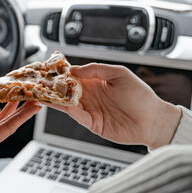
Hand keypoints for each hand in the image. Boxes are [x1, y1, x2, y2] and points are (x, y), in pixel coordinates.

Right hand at [44, 63, 181, 148]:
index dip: (60, 72)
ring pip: (67, 103)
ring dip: (55, 99)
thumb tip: (74, 69)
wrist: (154, 120)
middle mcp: (90, 95)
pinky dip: (69, 111)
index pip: (72, 75)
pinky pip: (77, 116)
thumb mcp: (120, 74)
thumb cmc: (141, 95)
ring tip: (42, 94)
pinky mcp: (93, 123)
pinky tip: (64, 105)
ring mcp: (90, 109)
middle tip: (37, 82)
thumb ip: (97, 69)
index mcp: (95, 81)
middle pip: (65, 90)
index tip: (47, 68)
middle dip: (52, 86)